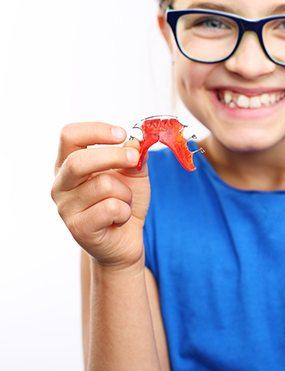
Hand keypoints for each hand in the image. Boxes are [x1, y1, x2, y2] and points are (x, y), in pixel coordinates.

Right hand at [50, 122, 150, 269]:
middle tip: (134, 158)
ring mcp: (66, 208)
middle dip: (113, 156)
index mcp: (69, 164)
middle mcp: (61, 184)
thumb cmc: (124, 201)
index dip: (96, 130)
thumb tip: (136, 140)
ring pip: (103, 185)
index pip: (69, 136)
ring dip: (125, 193)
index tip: (121, 133)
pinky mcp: (78, 228)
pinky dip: (125, 211)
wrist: (125, 239)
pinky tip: (119, 219)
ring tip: (123, 202)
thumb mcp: (134, 173)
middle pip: (78, 161)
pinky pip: (110, 208)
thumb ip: (135, 155)